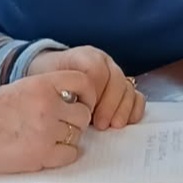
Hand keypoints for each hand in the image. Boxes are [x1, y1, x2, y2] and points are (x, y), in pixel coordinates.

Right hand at [0, 70, 96, 177]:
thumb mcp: (17, 89)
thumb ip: (45, 91)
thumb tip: (71, 100)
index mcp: (40, 83)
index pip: (83, 81)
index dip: (86, 94)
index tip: (81, 102)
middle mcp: (46, 104)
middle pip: (83, 113)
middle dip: (73, 121)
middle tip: (57, 126)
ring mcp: (45, 130)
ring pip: (78, 135)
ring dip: (67, 138)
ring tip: (45, 139)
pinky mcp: (41, 155)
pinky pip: (70, 155)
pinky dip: (62, 156)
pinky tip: (44, 152)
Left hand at [27, 46, 144, 129]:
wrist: (52, 76)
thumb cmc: (48, 80)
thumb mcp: (46, 80)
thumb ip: (57, 88)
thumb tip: (72, 107)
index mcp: (85, 56)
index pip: (96, 70)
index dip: (93, 92)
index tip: (85, 111)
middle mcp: (105, 62)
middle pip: (116, 79)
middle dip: (110, 105)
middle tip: (101, 125)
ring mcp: (116, 74)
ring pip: (128, 88)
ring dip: (122, 109)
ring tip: (113, 126)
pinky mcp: (124, 88)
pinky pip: (137, 96)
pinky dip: (134, 109)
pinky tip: (127, 122)